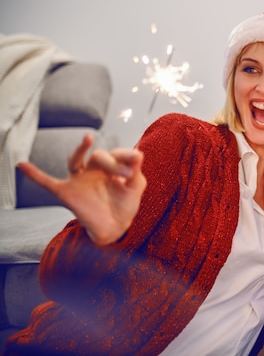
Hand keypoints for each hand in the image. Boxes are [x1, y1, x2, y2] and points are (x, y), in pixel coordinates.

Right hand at [17, 133, 145, 244]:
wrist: (115, 227)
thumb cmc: (125, 204)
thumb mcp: (135, 187)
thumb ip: (135, 171)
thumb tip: (139, 153)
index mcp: (110, 165)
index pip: (115, 153)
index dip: (125, 156)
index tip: (136, 160)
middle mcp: (93, 169)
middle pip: (98, 156)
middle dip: (112, 162)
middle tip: (125, 174)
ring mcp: (79, 179)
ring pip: (75, 160)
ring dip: (80, 150)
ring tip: (88, 138)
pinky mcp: (67, 192)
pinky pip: (47, 182)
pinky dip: (34, 174)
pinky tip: (22, 164)